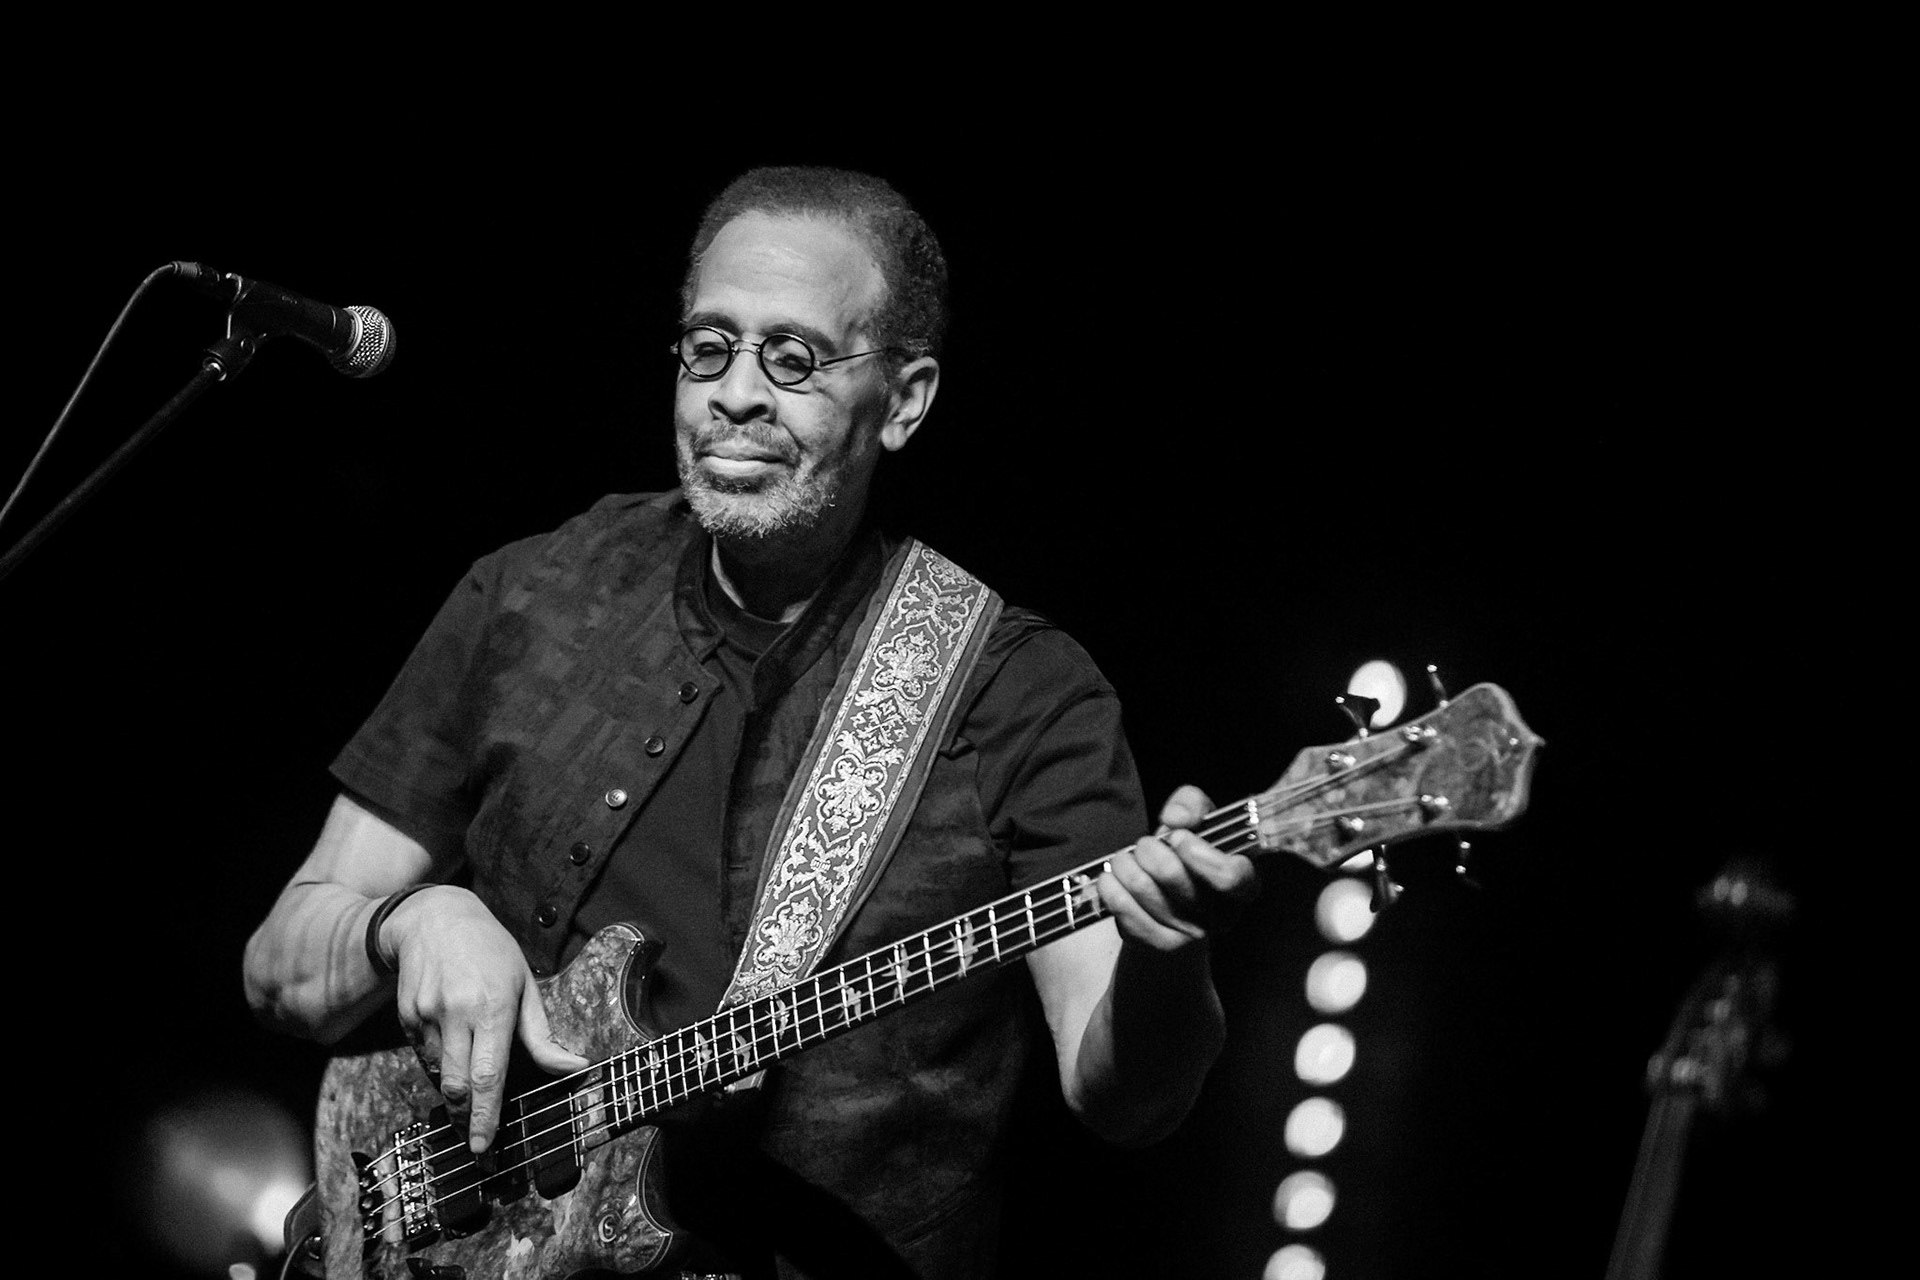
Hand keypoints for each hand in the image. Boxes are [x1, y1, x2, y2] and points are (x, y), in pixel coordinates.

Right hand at [382, 886, 588, 1151]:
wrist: (433, 919)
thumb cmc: (491, 951)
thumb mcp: (525, 984)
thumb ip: (542, 1035)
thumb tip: (573, 1068)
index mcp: (492, 1007)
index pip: (489, 1075)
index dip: (486, 1116)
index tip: (485, 1147)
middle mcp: (455, 1014)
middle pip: (459, 1086)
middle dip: (467, 1121)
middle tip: (479, 1146)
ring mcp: (426, 1017)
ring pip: (441, 1076)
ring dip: (457, 1096)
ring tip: (472, 1104)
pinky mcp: (406, 1018)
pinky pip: (426, 1058)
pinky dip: (443, 1069)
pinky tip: (456, 1058)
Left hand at [1097, 785, 1259, 952]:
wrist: (1171, 902)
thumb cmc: (1188, 856)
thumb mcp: (1199, 822)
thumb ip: (1193, 804)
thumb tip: (1175, 819)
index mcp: (1244, 883)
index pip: (1230, 877)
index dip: (1198, 854)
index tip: (1176, 837)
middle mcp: (1223, 914)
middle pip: (1173, 877)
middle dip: (1149, 850)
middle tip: (1144, 845)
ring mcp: (1192, 934)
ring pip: (1143, 890)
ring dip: (1125, 865)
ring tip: (1125, 860)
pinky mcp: (1161, 944)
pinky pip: (1125, 911)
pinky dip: (1111, 888)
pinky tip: (1112, 879)